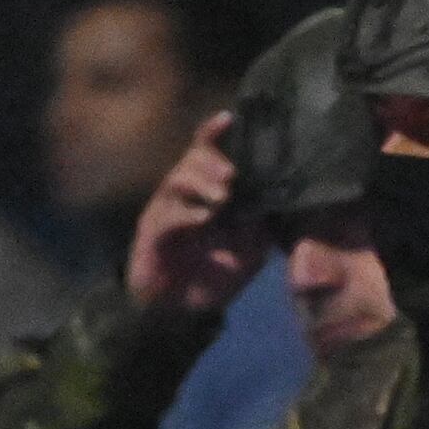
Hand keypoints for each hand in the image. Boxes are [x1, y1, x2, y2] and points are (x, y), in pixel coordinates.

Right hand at [126, 111, 266, 316]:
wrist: (182, 309)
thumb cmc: (216, 273)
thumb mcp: (250, 250)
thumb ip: (260, 226)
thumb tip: (276, 202)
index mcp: (209, 192)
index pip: (210, 155)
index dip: (216, 134)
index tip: (231, 118)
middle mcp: (186, 195)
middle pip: (193, 160)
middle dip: (212, 160)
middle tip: (231, 174)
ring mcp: (166, 211)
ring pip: (177, 181)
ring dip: (200, 182)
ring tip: (222, 195)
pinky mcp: (152, 233)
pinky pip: (167, 216)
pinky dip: (186, 213)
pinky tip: (203, 217)